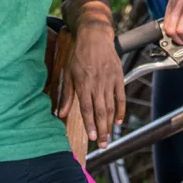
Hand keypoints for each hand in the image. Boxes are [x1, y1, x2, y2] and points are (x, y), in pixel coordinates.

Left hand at [63, 23, 124, 148]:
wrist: (95, 36)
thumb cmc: (79, 55)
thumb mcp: (69, 73)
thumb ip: (67, 95)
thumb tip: (60, 113)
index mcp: (84, 83)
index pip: (87, 108)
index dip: (90, 124)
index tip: (93, 138)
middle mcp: (98, 83)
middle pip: (100, 111)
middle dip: (102, 129)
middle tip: (103, 145)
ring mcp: (109, 80)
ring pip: (111, 106)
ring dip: (110, 123)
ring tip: (109, 137)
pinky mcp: (118, 76)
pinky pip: (121, 96)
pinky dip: (121, 109)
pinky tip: (118, 120)